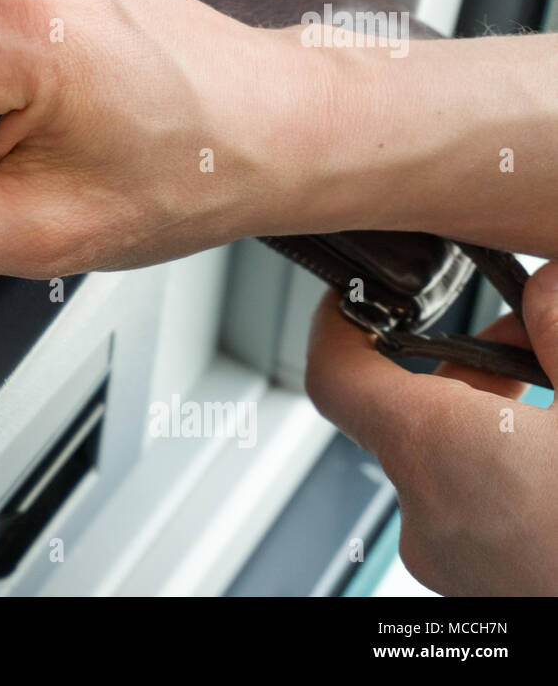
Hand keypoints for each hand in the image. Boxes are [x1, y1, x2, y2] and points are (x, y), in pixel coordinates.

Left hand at [305, 261, 557, 594]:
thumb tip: (544, 286)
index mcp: (439, 452)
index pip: (334, 376)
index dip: (335, 327)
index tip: (353, 299)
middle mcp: (425, 511)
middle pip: (406, 411)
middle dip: (467, 365)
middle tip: (531, 338)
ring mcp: (449, 558)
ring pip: (442, 460)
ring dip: (489, 418)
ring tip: (557, 394)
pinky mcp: (477, 584)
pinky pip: (467, 506)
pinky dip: (500, 469)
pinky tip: (553, 458)